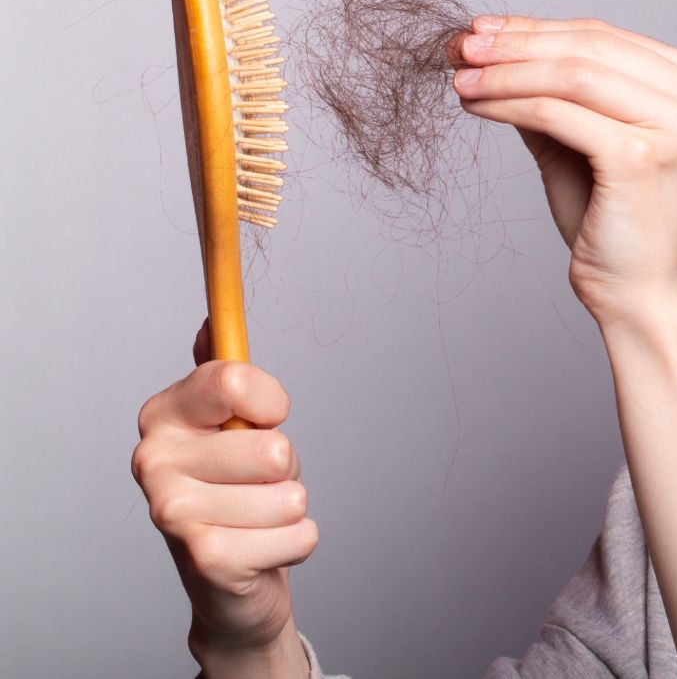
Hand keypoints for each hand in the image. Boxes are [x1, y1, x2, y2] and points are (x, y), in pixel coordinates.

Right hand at [131, 319, 317, 660]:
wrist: (230, 579)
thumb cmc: (238, 489)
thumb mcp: (231, 424)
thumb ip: (222, 374)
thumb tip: (210, 320)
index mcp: (162, 415)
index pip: (232, 380)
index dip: (270, 401)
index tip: (266, 418)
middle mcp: (154, 461)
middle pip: (273, 447)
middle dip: (286, 469)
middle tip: (256, 484)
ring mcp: (173, 513)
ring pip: (291, 494)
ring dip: (290, 508)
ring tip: (258, 517)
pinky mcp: (207, 560)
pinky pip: (300, 534)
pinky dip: (296, 544)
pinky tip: (262, 550)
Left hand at [451, 15, 676, 324]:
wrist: (636, 290)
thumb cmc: (615, 217)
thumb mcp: (584, 134)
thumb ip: (554, 86)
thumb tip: (490, 42)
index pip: (607, 38)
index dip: (538, 28)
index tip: (483, 31)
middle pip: (591, 48)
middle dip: (517, 44)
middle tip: (460, 47)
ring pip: (573, 74)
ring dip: (506, 72)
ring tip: (461, 76)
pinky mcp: (644, 155)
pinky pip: (558, 113)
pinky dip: (509, 104)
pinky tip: (476, 105)